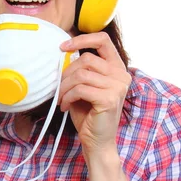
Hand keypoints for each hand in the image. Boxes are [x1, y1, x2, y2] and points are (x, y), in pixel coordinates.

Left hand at [59, 32, 131, 154]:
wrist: (97, 141)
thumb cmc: (89, 113)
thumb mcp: (85, 86)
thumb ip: (81, 69)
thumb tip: (64, 52)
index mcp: (117, 68)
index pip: (103, 40)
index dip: (81, 39)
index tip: (63, 47)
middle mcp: (121, 75)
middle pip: (86, 59)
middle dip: (66, 73)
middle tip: (59, 88)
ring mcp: (118, 87)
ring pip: (81, 74)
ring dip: (65, 87)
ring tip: (61, 98)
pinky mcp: (109, 99)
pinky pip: (80, 89)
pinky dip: (68, 97)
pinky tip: (65, 106)